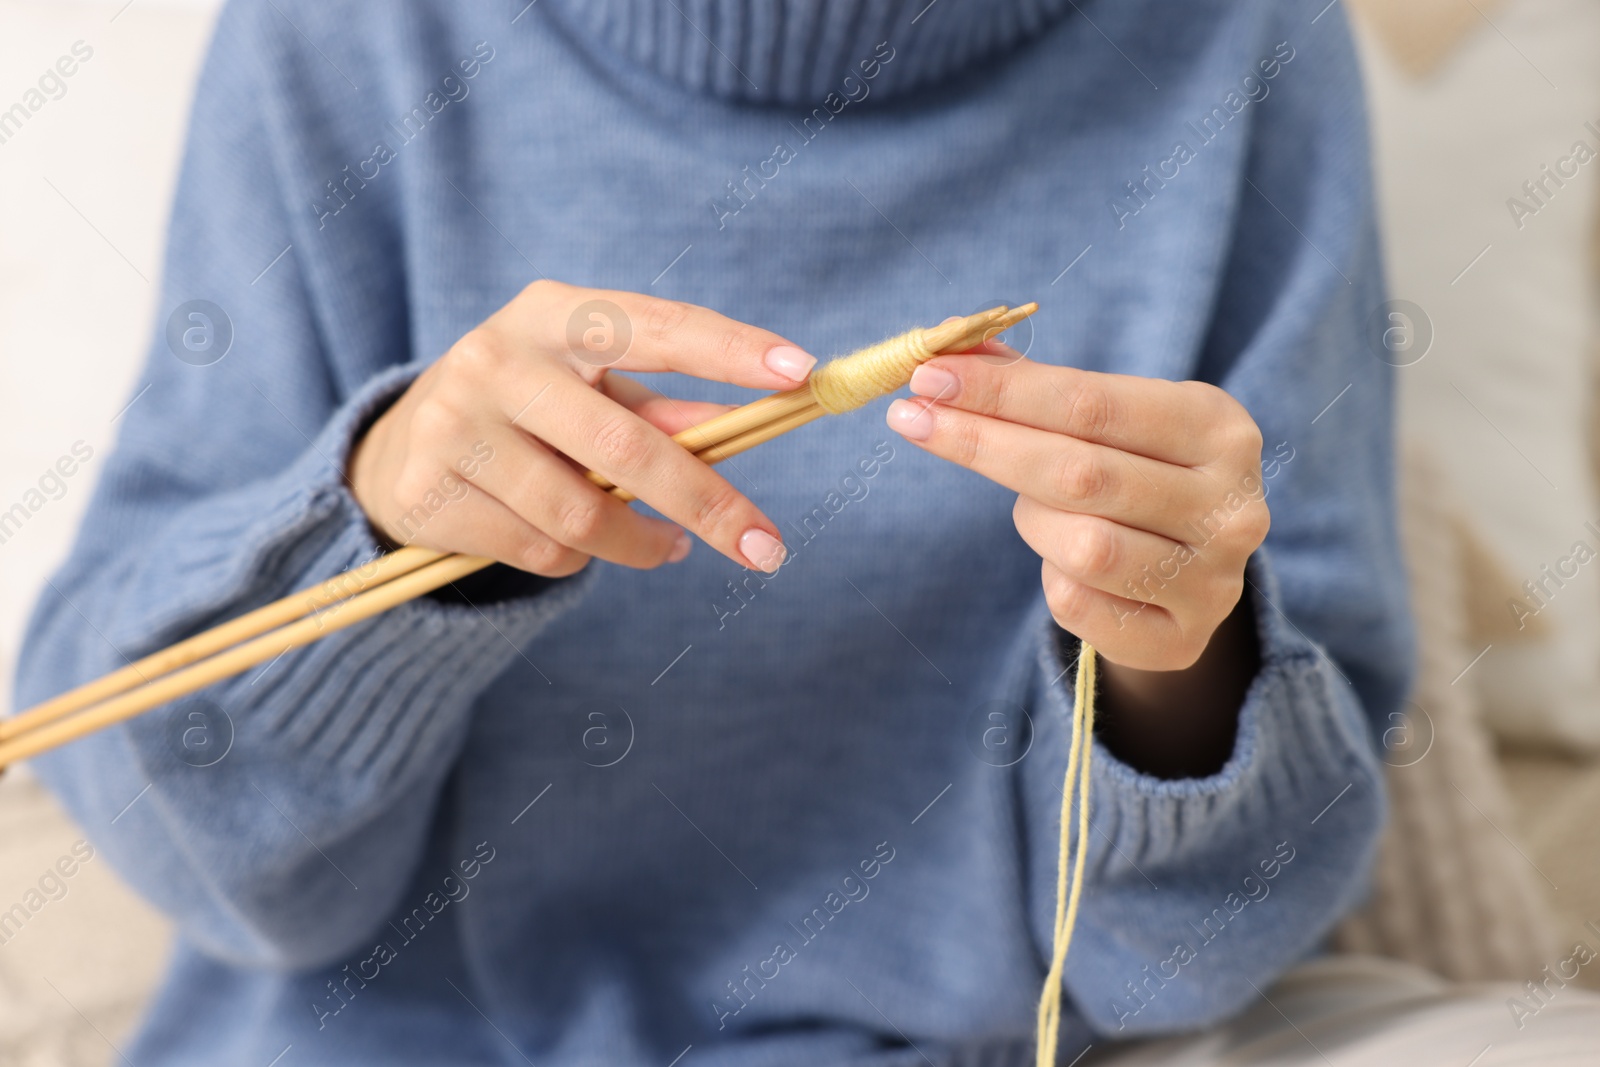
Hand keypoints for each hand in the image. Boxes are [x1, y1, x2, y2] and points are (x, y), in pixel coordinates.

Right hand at [349, 280, 816, 575]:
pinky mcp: (429, 492)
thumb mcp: (589, 391)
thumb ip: (660, 410)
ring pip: (583, 516)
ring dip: (642, 544)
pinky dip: (582, 560)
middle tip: (768, 550)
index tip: (799, 373)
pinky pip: (542, 551)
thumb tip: (737, 434)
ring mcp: (455, 425)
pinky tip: (582, 546)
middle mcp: (497, 358)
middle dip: (709, 505)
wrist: (397, 452)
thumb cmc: (528, 410)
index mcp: (551, 313)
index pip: (653, 327)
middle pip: (625, 447)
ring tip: (665, 546)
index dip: (728, 349)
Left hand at [885, 343, 1269, 774]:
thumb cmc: (1139, 472)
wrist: (1194, 570)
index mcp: (1217, 427)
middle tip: (912, 418)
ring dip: (1032, 522)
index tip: (928, 376)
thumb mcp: (1110, 418)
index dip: (1002, 391)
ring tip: (1033, 508)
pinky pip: (1078, 604)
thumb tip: (957, 348)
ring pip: (1079, 547)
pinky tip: (1063, 562)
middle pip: (1077, 473)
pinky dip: (1052, 579)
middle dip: (983, 444)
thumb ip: (1039, 385)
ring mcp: (1214, 580)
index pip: (1090, 402)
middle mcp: (1230, 504)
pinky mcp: (1182, 639)